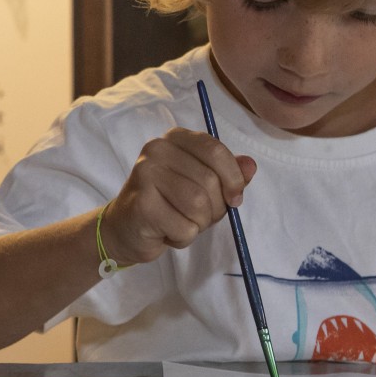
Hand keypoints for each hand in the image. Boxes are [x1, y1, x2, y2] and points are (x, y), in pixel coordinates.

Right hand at [99, 128, 257, 266]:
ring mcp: (145, 175)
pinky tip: (168, 232)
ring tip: (182, 224)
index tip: (235, 198)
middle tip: (199, 217)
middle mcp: (156, 150)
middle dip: (215, 209)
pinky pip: (184, 227)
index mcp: (175, 139)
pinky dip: (183, 238)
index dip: (233, 179)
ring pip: (198, 205)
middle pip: (209, 181)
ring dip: (199, 224)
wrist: (125, 228)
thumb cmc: (168, 204)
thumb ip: (227, 173)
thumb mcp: (203, 185)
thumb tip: (250, 165)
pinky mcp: (141, 204)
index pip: (216, 151)